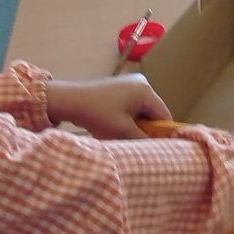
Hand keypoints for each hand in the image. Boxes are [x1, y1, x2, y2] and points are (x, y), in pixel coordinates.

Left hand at [44, 74, 171, 139]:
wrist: (69, 101)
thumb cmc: (98, 114)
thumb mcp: (123, 131)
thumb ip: (144, 139)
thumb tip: (158, 148)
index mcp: (146, 91)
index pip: (164, 116)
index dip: (162, 134)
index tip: (156, 150)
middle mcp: (142, 83)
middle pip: (153, 112)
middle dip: (145, 129)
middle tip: (134, 142)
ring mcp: (130, 83)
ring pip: (141, 111)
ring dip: (134, 125)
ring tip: (121, 134)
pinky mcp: (120, 87)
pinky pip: (131, 106)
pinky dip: (126, 118)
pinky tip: (113, 125)